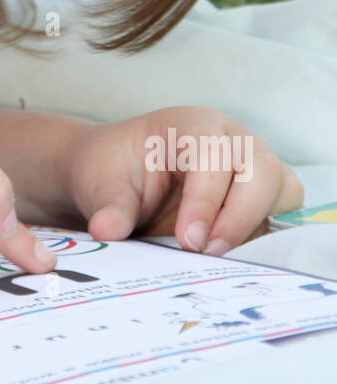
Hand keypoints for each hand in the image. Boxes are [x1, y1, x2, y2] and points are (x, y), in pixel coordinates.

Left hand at [62, 106, 303, 254]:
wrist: (118, 173)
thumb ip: (109, 207)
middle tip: (208, 253)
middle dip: (240, 216)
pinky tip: (232, 258)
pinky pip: (281, 215)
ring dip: (257, 227)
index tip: (189, 241)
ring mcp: (250, 164)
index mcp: (190, 125)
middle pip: (261, 167)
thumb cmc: (114, 169)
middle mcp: (229, 139)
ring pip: (282, 189)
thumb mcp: (101, 184)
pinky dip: (264, 238)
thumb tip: (106, 230)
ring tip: (220, 257)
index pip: (214, 154)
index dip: (206, 200)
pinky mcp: (260, 195)